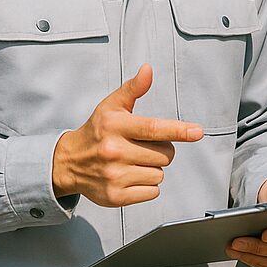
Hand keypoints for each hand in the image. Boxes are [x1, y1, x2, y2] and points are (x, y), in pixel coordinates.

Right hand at [52, 63, 202, 206]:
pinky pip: (152, 192)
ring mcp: (113, 176)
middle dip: (161, 151)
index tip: (197, 132)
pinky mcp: (115, 197)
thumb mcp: (111, 106)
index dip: (178, 130)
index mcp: (115, 126)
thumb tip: (148, 69)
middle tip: (141, 147)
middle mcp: (113, 151)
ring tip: (133, 162)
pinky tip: (130, 176)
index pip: (153, 128)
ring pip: (159, 174)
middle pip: (164, 154)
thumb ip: (133, 88)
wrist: (68, 162)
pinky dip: (146, 186)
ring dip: (152, 169)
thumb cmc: (97, 131)